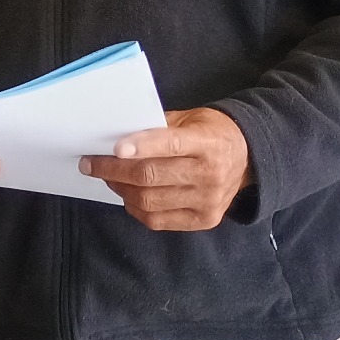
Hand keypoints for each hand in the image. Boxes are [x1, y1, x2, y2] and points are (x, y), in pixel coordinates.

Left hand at [82, 107, 253, 229]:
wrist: (248, 158)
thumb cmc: (211, 133)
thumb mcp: (190, 119)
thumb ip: (158, 127)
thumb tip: (117, 136)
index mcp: (207, 142)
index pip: (170, 144)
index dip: (141, 146)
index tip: (115, 148)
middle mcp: (210, 174)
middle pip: (151, 176)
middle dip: (113, 170)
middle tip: (91, 163)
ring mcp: (208, 200)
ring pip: (150, 200)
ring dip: (120, 189)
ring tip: (107, 177)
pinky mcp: (204, 220)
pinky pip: (158, 220)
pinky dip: (135, 207)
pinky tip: (127, 195)